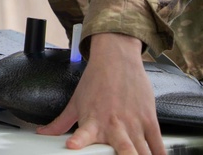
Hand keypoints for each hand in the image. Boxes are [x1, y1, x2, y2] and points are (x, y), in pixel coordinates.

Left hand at [37, 33, 164, 154]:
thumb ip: (60, 123)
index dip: (79, 141)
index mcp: (93, 121)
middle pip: (125, 150)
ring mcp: (134, 123)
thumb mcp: (75, 102)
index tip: (72, 145)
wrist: (116, 58)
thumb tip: (43, 133)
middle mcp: (114, 124)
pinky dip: (160, 154)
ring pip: (143, 151)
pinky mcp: (149, 119)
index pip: (84, 135)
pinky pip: (158, 143)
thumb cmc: (96, 80)